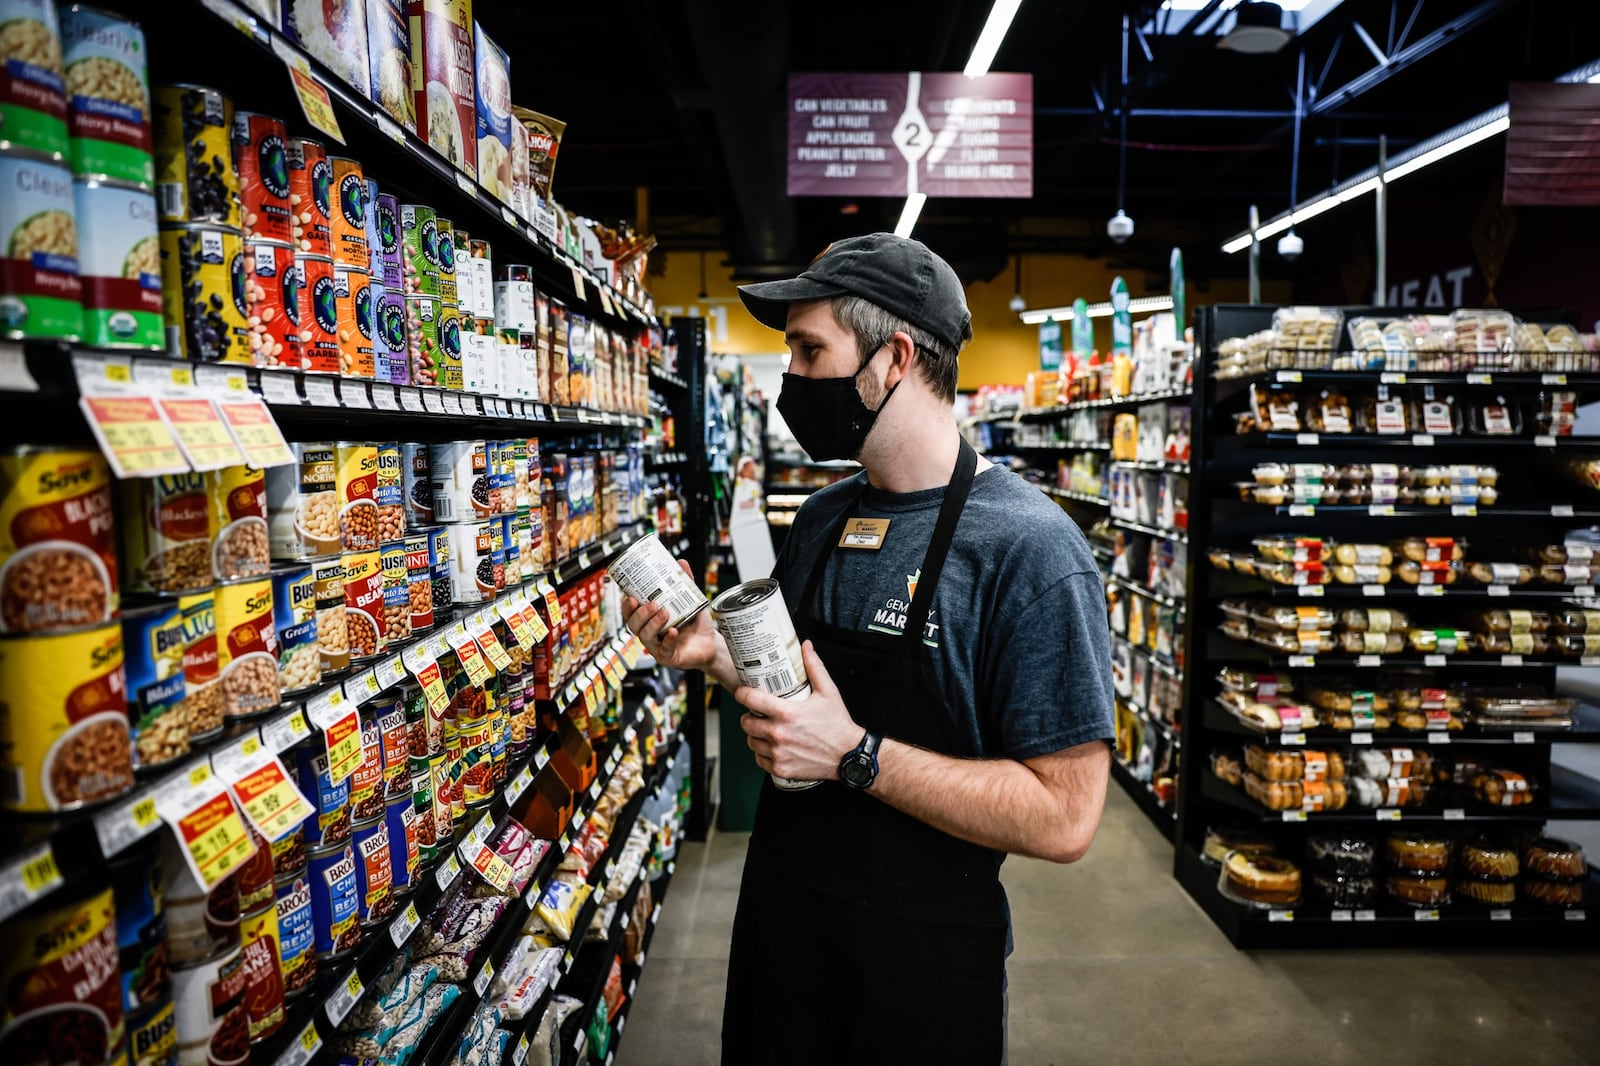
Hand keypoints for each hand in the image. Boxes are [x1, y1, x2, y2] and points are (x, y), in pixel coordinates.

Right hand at [621, 559, 719, 672]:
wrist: (711, 643)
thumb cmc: (695, 623)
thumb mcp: (691, 600)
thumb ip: (685, 582)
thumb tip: (681, 562)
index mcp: (649, 619)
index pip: (630, 613)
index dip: (627, 606)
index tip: (630, 596)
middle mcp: (649, 633)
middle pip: (633, 625)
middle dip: (640, 614)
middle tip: (652, 604)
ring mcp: (657, 646)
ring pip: (645, 637)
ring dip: (652, 624)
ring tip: (664, 613)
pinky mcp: (668, 657)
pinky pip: (663, 650)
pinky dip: (667, 640)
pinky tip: (673, 632)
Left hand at [737, 641, 861, 782]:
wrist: (848, 755)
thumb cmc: (837, 724)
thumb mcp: (828, 692)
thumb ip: (814, 667)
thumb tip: (806, 646)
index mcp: (786, 713)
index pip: (750, 700)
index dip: (742, 694)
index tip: (743, 693)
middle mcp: (778, 733)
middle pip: (746, 722)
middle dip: (749, 716)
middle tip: (758, 713)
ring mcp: (778, 753)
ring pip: (751, 741)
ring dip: (755, 735)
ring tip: (765, 729)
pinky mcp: (780, 768)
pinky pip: (759, 759)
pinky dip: (762, 753)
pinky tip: (771, 746)